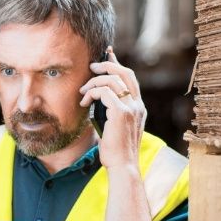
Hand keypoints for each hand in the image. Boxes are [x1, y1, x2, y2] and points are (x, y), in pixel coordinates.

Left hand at [79, 47, 145, 168]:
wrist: (122, 166)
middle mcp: (138, 105)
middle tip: (91, 66)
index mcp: (138, 107)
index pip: (130, 78)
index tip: (107, 54)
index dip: (118, 64)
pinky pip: (104, 92)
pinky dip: (91, 93)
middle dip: (107, 64)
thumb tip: (96, 100)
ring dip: (93, 83)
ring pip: (111, 81)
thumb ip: (110, 112)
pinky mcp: (121, 113)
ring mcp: (131, 108)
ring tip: (82, 93)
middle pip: (125, 73)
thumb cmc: (114, 150)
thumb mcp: (114, 127)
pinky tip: (84, 101)